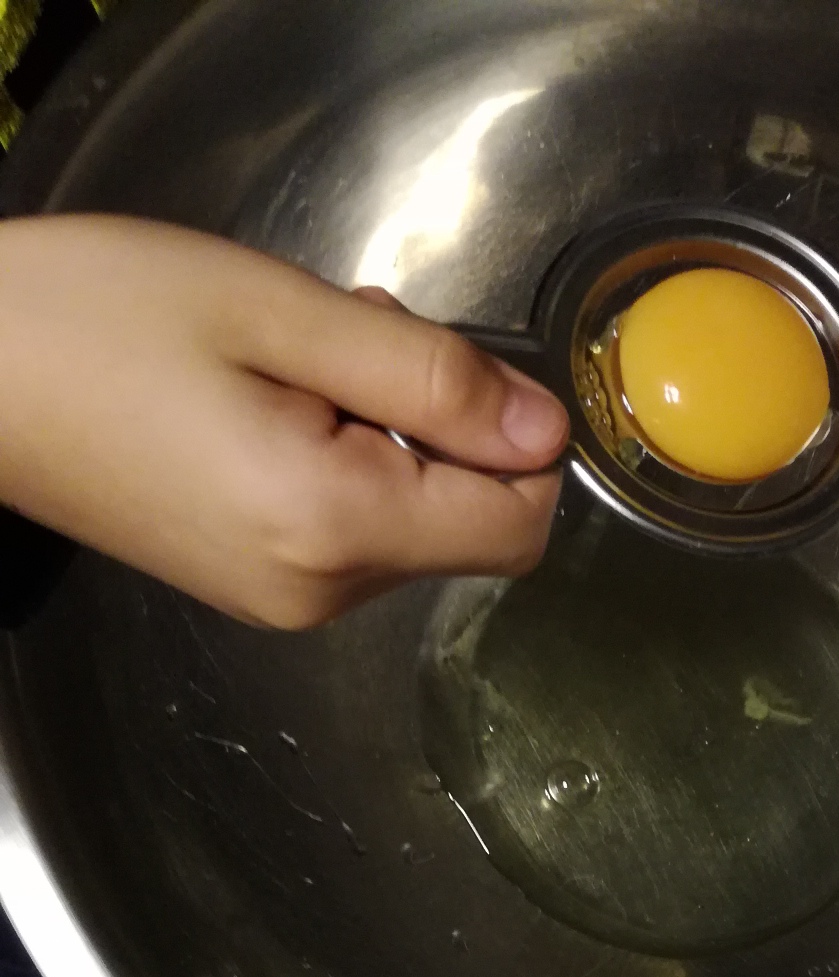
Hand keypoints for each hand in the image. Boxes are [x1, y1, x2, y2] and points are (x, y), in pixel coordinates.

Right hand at [0, 215, 568, 627]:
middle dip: (438, 427)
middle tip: (338, 341)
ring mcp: (282, 601)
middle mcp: (320, 592)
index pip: (518, 526)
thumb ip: (430, 378)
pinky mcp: (254, 589)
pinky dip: (340, 463)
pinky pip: (349, 532)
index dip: (523, 446)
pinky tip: (264, 403)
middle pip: (465, 525)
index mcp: (335, 526)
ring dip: (383, 436)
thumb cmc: (98, 323)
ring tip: (283, 365)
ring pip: (409, 523)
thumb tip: (544, 431)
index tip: (467, 369)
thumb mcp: (281, 316)